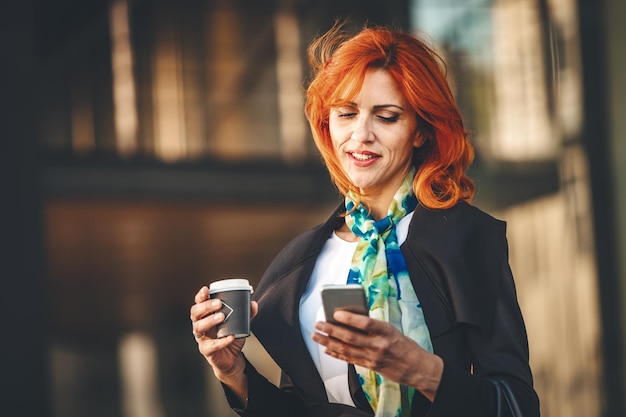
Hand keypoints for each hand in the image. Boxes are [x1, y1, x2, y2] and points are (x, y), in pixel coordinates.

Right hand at [190, 286, 257, 388]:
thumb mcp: (239, 323)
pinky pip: (210, 346)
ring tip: (222, 317)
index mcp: (206, 316)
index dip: (200, 296)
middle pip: (195, 313)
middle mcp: (200, 325)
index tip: (206, 289)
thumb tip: (253, 304)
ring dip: (209, 321)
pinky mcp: (206, 350)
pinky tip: (230, 337)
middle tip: (219, 303)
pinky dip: (221, 341)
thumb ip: (246, 314)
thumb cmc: (231, 336)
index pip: (199, 303)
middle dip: (206, 306)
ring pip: (198, 328)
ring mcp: (202, 338)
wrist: (231, 359)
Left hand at [312, 310, 442, 400]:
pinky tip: (327, 349)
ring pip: (346, 349)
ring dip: (329, 342)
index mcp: (387, 332)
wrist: (417, 368)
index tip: (336, 312)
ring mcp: (374, 358)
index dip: (350, 318)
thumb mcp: (393, 330)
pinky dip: (337, 354)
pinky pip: (350, 359)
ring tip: (317, 336)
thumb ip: (374, 326)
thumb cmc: (405, 346)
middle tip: (319, 324)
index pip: (366, 323)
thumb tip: (351, 317)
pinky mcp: (370, 366)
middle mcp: (379, 345)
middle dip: (332, 330)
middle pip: (351, 337)